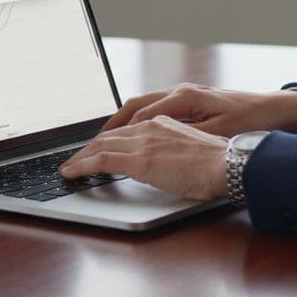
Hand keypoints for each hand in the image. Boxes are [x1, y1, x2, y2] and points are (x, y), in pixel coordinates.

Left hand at [59, 115, 228, 200]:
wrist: (227, 164)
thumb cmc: (218, 162)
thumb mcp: (191, 149)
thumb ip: (172, 150)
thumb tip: (163, 163)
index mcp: (162, 123)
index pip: (126, 130)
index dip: (108, 140)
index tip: (97, 149)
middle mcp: (149, 127)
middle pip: (108, 136)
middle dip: (88, 148)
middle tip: (75, 159)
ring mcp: (143, 143)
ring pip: (100, 146)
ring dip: (80, 157)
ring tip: (69, 168)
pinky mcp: (139, 160)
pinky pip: (101, 161)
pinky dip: (82, 166)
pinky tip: (72, 173)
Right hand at [102, 83, 296, 136]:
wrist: (279, 111)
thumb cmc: (251, 121)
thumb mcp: (216, 135)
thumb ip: (182, 138)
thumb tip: (151, 146)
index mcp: (184, 99)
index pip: (137, 117)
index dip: (113, 137)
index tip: (94, 153)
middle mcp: (181, 93)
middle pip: (134, 106)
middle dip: (110, 127)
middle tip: (90, 146)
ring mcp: (187, 96)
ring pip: (143, 105)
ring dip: (123, 122)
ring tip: (106, 140)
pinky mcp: (194, 102)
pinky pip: (156, 108)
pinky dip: (139, 120)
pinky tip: (136, 134)